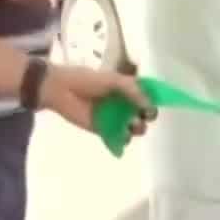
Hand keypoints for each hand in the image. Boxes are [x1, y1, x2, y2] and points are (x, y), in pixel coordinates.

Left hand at [40, 64, 155, 134]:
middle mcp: (124, 104)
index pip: (148, 95)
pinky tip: (121, 135)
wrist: (62, 90)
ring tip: (131, 124)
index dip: (155, 100)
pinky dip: (123, 140)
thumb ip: (134, 91)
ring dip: (137, 128)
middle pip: (145, 114)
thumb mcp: (114, 80)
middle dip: (148, 116)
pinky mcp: (105, 130)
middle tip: (144, 115)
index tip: (157, 103)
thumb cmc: (87, 80)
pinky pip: (120, 138)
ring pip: (135, 128)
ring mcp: (115, 118)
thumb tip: (150, 106)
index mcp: (128, 89)